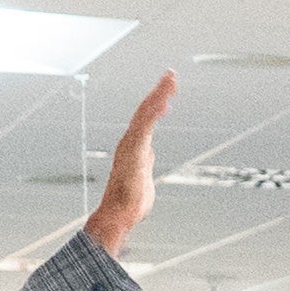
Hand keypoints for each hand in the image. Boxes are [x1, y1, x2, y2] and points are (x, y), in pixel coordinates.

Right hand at [80, 75, 179, 254]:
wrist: (118, 215)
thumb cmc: (130, 203)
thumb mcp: (143, 175)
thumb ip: (145, 163)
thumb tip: (148, 157)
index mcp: (135, 146)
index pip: (147, 118)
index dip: (157, 102)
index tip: (168, 88)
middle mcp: (131, 142)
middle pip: (146, 110)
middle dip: (159, 91)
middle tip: (171, 75)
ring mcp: (131, 145)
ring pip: (145, 114)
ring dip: (158, 95)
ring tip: (170, 80)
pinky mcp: (134, 152)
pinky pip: (145, 127)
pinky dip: (153, 112)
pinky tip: (164, 100)